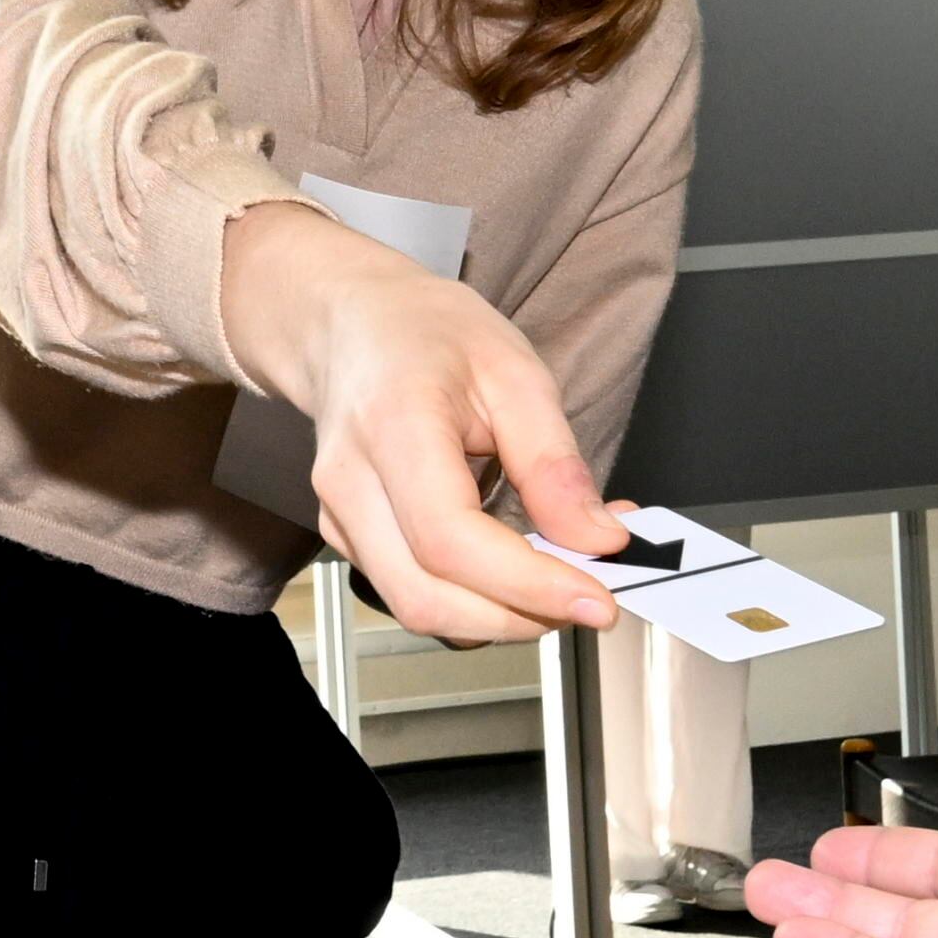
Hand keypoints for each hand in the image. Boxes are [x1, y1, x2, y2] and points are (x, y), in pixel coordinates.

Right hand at [218, 199, 619, 642]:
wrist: (352, 322)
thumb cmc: (427, 335)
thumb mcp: (514, 372)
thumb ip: (554, 463)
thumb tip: (596, 538)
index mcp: (393, 426)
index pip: (450, 540)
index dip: (527, 584)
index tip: (595, 598)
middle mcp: (351, 482)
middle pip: (426, 595)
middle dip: (519, 615)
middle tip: (589, 597)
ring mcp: (340, 516)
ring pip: (417, 606)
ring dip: (500, 615)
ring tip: (560, 578)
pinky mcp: (348, 537)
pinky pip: (412, 590)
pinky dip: (475, 598)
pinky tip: (518, 567)